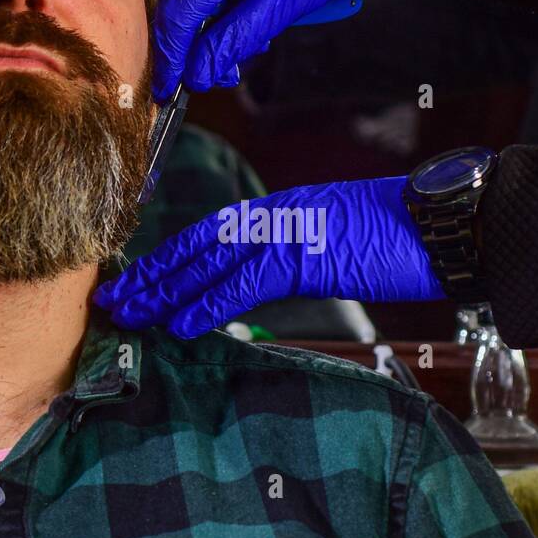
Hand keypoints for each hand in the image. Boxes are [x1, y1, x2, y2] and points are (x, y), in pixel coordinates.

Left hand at [94, 176, 443, 336]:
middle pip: (191, 248)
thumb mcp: (324, 238)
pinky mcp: (299, 258)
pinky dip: (206, 305)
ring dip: (162, 292)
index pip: (202, 237)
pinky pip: (242, 286)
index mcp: (270, 212)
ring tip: (128, 316)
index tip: (130, 283)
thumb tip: (256, 280)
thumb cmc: (386, 231)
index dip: (162, 261)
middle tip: (109, 301)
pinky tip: (179, 325)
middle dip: (148, 276)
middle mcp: (266, 217)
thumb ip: (283, 254)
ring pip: (205, 264)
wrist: (428, 220)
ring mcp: (280, 235)